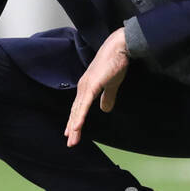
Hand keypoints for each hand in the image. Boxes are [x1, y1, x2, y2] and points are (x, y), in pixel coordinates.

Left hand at [64, 27, 129, 147]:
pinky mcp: (91, 86)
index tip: (72, 132)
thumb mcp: (111, 84)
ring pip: (78, 111)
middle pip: (75, 111)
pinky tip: (76, 127)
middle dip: (72, 127)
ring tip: (71, 140)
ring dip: (74, 126)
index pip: (79, 107)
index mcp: (87, 87)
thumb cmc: (115, 63)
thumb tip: (105, 109)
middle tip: (70, 141)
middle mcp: (83, 87)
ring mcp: (86, 87)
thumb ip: (108, 97)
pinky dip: (79, 117)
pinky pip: (84, 106)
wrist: (119, 48)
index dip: (75, 120)